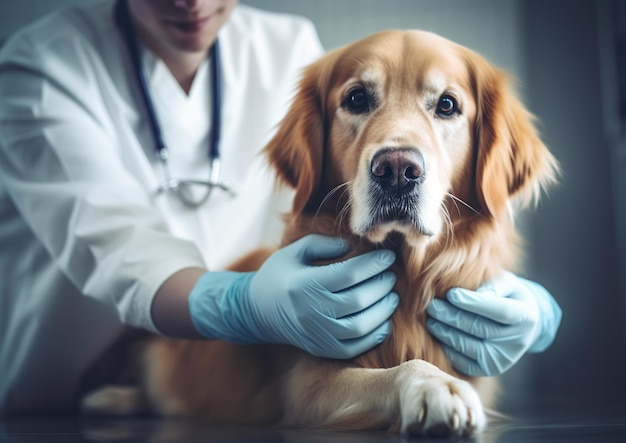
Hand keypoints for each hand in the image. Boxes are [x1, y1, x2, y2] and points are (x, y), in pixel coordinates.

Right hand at [189, 234, 399, 358]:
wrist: (258, 311)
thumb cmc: (280, 275)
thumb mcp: (295, 252)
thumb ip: (324, 244)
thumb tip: (352, 246)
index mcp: (305, 284)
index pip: (349, 274)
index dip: (373, 264)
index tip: (387, 257)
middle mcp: (312, 312)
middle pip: (359, 299)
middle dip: (381, 285)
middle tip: (391, 274)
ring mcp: (318, 334)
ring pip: (361, 325)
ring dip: (383, 310)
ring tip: (391, 295)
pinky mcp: (323, 349)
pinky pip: (356, 346)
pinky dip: (375, 333)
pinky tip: (382, 318)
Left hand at [426, 272, 561, 375]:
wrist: (516, 324)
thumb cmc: (506, 296)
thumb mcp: (505, 283)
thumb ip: (491, 285)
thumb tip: (468, 294)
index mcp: (526, 317)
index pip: (499, 311)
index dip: (474, 303)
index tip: (451, 294)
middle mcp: (517, 342)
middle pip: (480, 329)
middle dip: (452, 317)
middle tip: (432, 306)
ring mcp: (503, 359)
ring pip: (468, 346)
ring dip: (445, 333)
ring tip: (431, 319)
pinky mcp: (488, 369)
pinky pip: (463, 361)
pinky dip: (447, 348)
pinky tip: (438, 334)